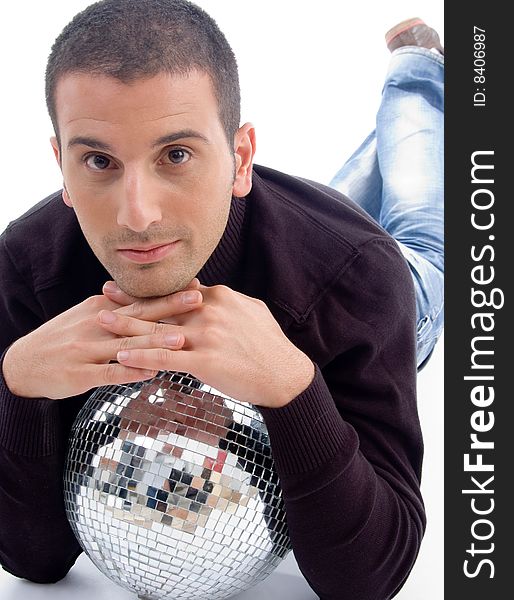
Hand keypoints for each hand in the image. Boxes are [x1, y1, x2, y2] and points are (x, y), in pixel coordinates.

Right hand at [1, 280, 201, 399]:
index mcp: (101, 308)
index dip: (168, 294)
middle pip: (138, 315)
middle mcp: (96, 325)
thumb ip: (116, 308)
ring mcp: (87, 349)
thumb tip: (145, 298)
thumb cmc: (62, 339)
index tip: (195, 286)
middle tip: (198, 300)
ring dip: (154, 340)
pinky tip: (150, 370)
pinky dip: (131, 370)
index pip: (140, 300)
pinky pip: (109, 372)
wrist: (23, 364)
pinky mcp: (80, 374)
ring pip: (126, 343)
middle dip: (170, 308)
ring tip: (181, 339)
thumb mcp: (86, 316)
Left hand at [99, 283, 314, 407]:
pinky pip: (167, 359)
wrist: (285, 374)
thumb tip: (207, 290)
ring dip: (128, 326)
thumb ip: (225, 299)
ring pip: (159, 330)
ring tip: (102, 322)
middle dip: (131, 301)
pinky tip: (122, 358)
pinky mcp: (206, 361)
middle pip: (163, 306)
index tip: (130, 286)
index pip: (178, 292)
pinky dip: (142, 358)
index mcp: (219, 296)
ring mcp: (207, 336)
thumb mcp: (249, 310)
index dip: (152, 290)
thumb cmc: (269, 344)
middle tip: (104, 295)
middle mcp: (209, 311)